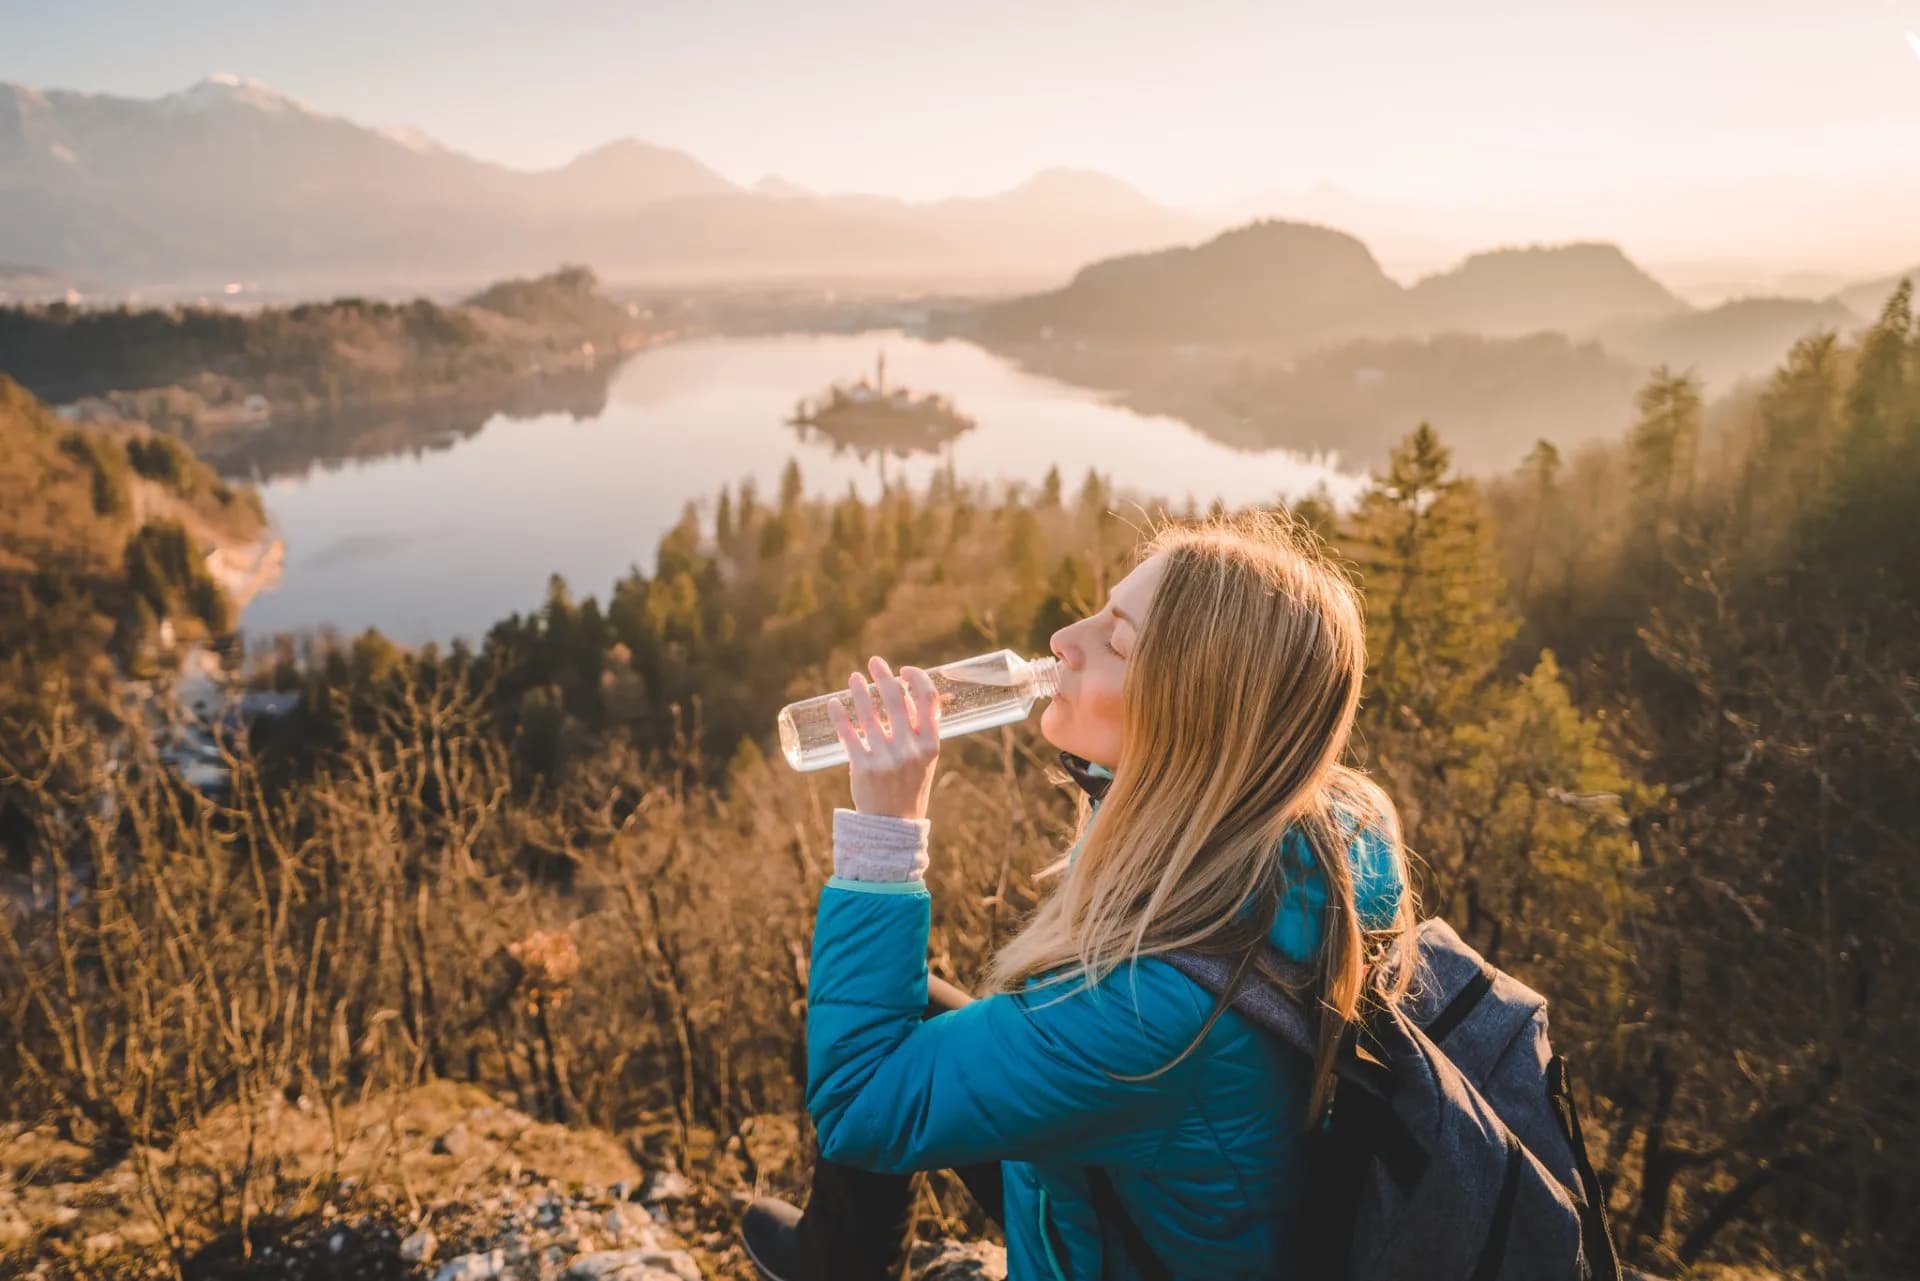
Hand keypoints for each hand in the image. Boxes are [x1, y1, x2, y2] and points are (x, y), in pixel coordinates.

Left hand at [828, 657, 940, 820]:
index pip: (928, 700)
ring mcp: (886, 758)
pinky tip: (833, 704)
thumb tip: (903, 694)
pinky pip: (849, 734)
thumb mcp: (925, 760)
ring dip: (860, 690)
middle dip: (884, 675)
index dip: (916, 678)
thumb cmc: (909, 786)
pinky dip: (839, 715)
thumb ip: (919, 731)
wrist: (893, 826)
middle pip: (896, 699)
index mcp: (932, 745)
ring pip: (869, 713)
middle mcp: (911, 749)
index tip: (903, 670)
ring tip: (854, 678)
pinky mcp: (863, 767)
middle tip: (874, 662)